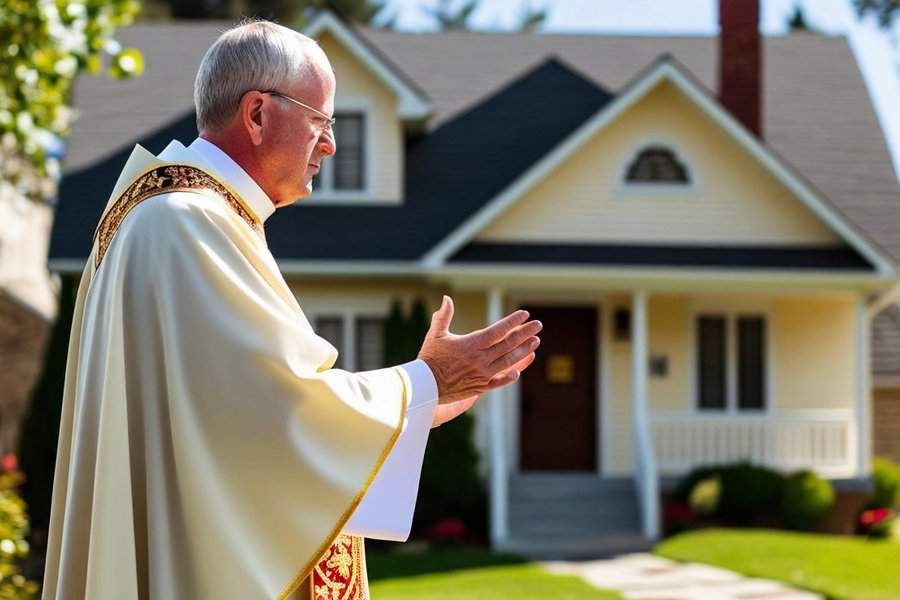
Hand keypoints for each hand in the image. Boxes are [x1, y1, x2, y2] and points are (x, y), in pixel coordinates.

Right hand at [418, 295, 541, 426]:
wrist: (424, 387)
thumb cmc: (429, 358)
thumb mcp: (435, 335)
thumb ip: (443, 316)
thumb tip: (446, 298)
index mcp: (471, 344)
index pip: (498, 330)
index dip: (513, 322)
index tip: (525, 314)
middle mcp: (480, 359)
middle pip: (508, 344)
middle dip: (525, 333)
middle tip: (538, 325)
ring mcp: (482, 375)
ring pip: (508, 361)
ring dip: (523, 351)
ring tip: (535, 342)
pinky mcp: (480, 387)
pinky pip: (499, 382)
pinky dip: (509, 377)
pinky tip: (518, 372)